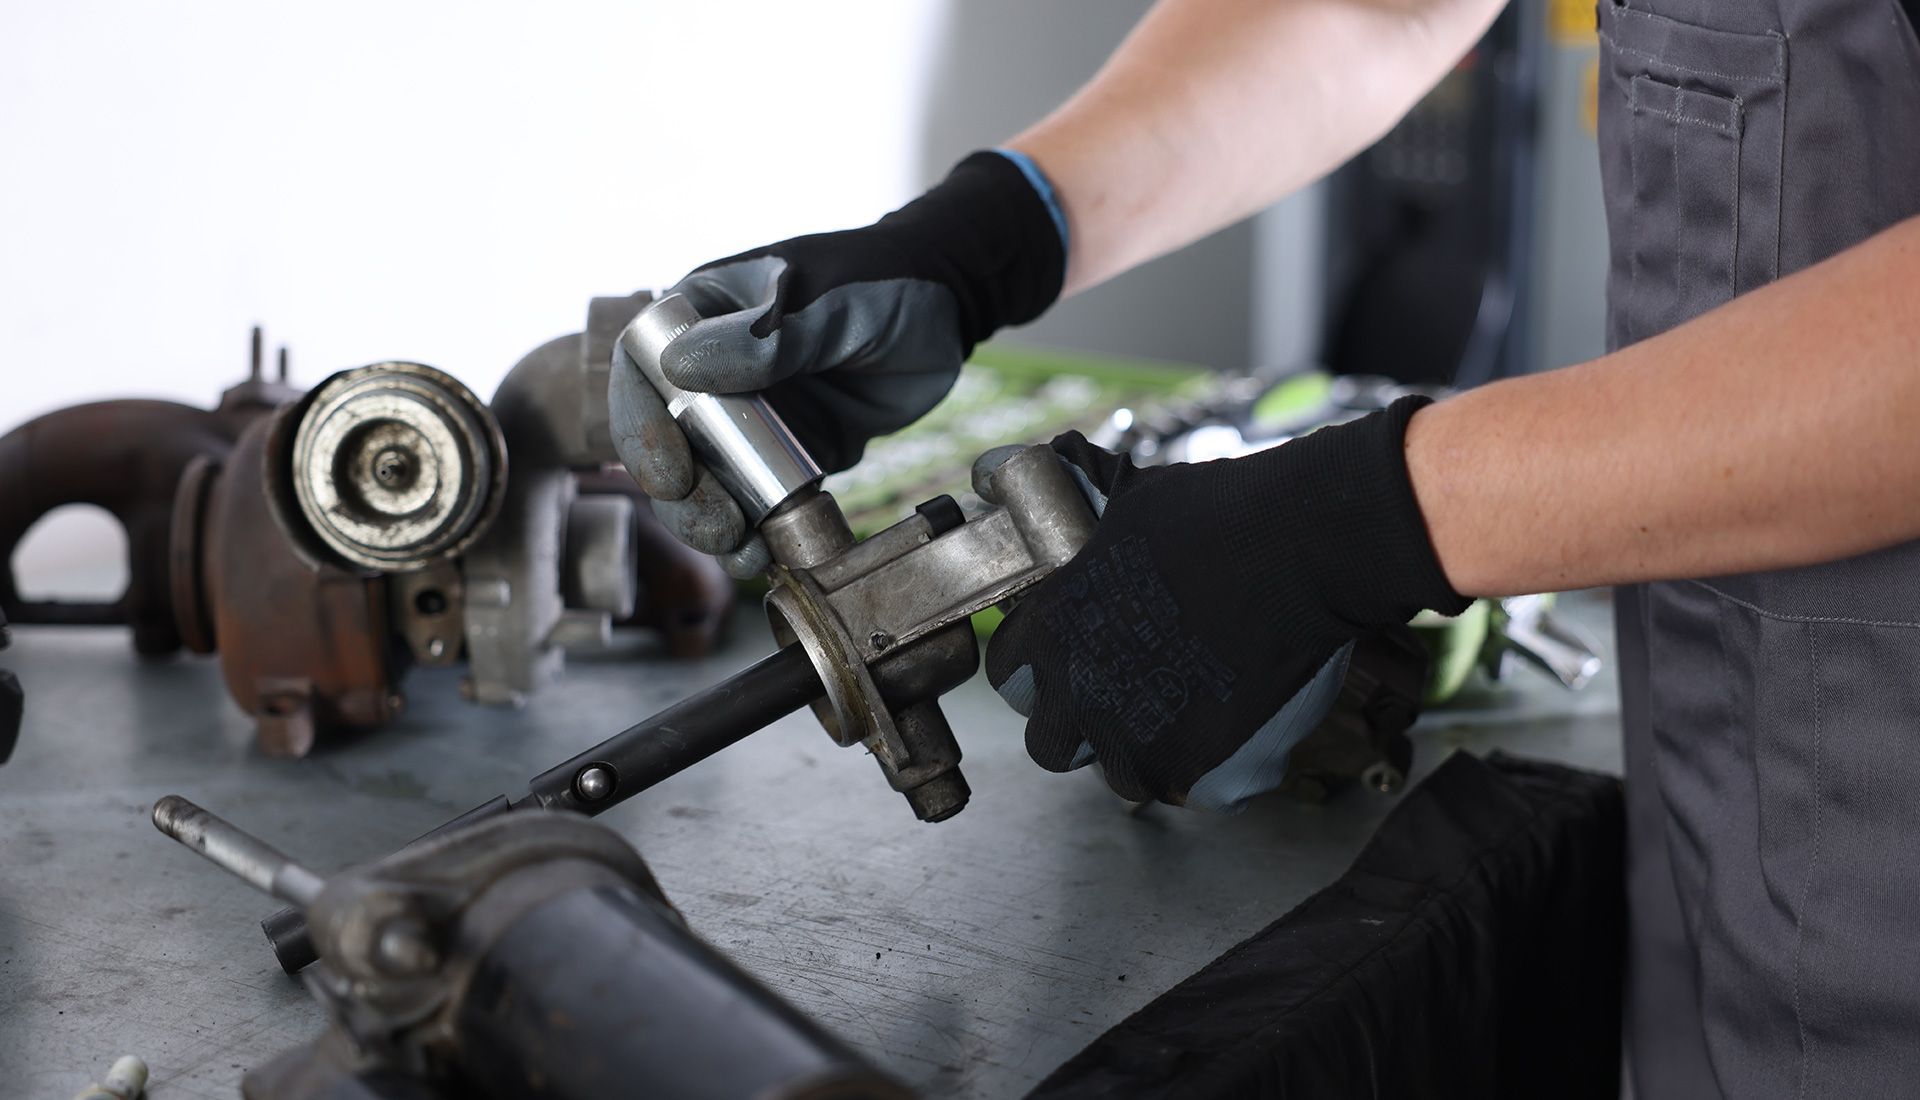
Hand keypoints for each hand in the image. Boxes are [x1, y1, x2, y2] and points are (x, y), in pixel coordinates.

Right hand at [611, 151, 1065, 575]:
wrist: (950, 309)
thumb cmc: (886, 283)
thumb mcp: (835, 305)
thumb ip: (773, 339)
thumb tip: (684, 367)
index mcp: (704, 314)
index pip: (641, 371)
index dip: (641, 428)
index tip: (674, 472)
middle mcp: (713, 369)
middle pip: (666, 441)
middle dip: (682, 496)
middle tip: (718, 527)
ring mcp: (750, 417)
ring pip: (707, 480)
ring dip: (712, 524)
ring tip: (742, 552)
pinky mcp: (789, 455)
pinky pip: (758, 500)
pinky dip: (757, 532)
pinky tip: (765, 556)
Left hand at [985, 399, 1465, 809]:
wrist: (1299, 546)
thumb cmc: (1218, 516)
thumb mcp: (1121, 504)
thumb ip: (1075, 528)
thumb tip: (1029, 473)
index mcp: (1052, 633)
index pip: (1010, 679)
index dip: (1042, 673)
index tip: (1077, 663)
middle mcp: (1081, 697)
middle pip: (1051, 745)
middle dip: (1083, 729)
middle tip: (1135, 696)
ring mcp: (1137, 745)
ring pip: (1127, 776)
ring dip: (1154, 750)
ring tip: (1200, 704)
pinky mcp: (1198, 776)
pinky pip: (1201, 791)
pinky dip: (1222, 767)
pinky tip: (1247, 715)